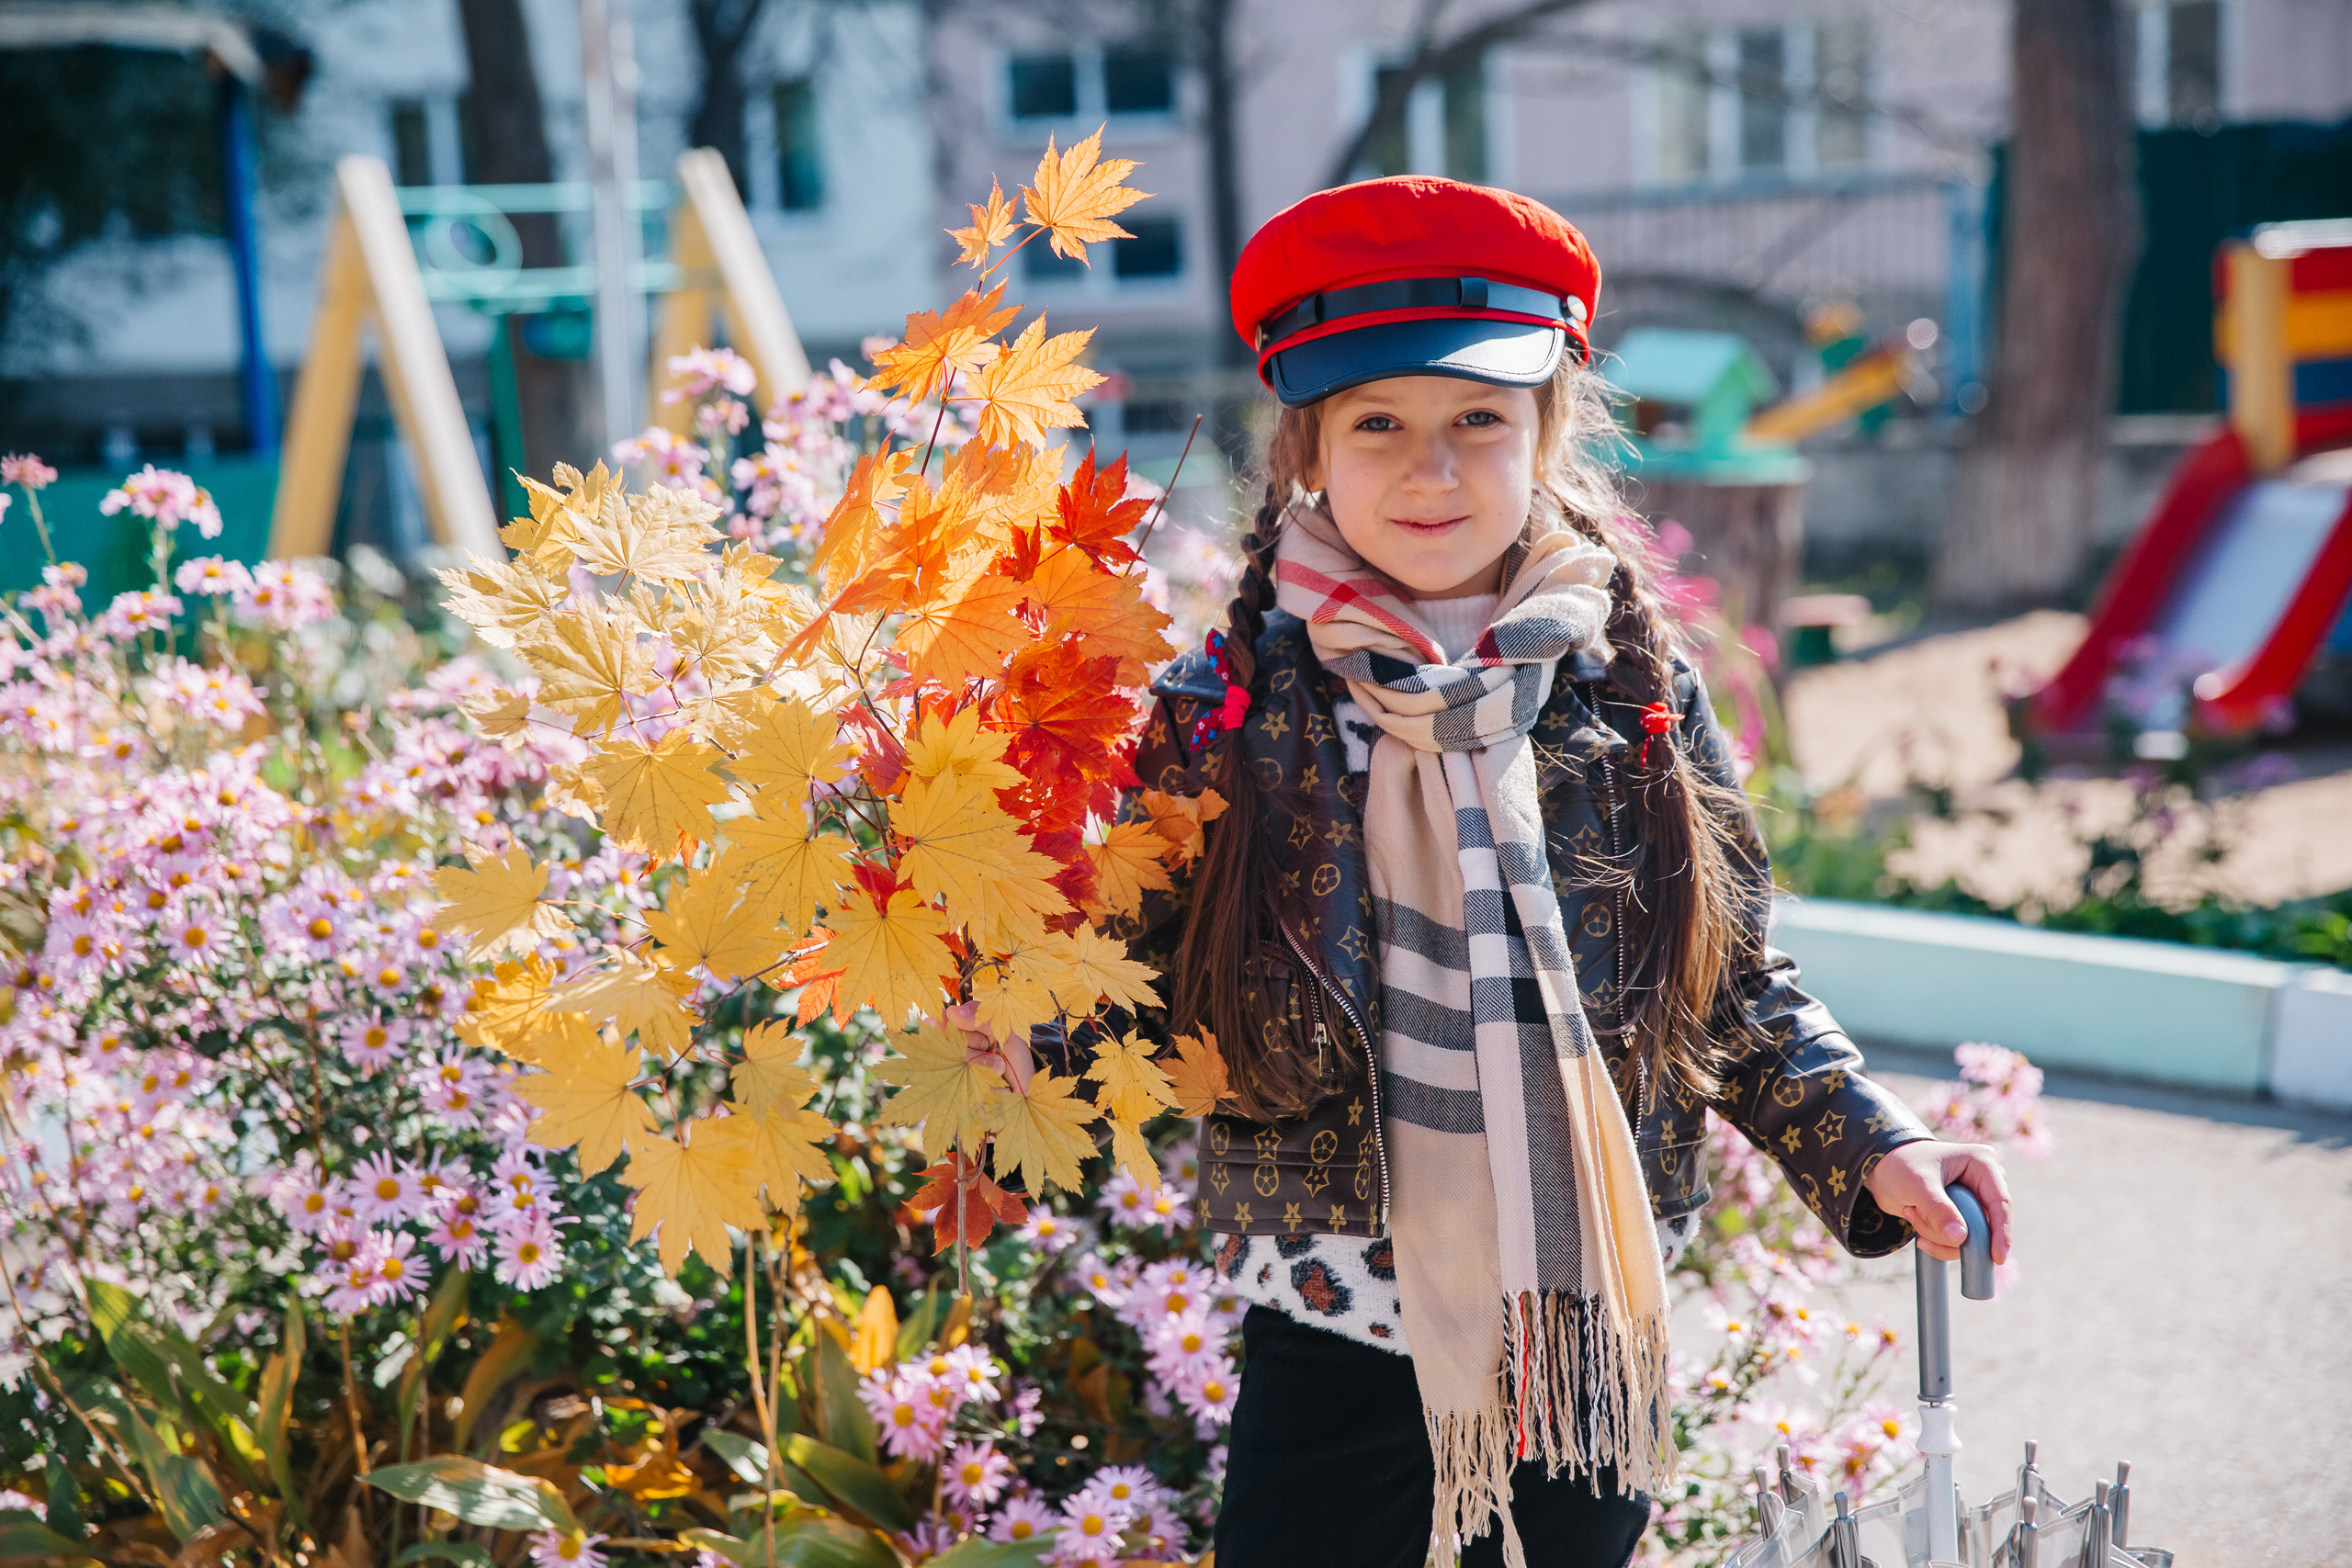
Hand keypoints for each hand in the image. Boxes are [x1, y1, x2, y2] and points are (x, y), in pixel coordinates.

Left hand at [1861, 1140, 2012, 1264]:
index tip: (1997, 1258)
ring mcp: (1975, 1202)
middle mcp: (1985, 1183)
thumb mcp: (1917, 1184)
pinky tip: (1914, 1221)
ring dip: (1936, 1233)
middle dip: (1947, 1229)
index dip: (2001, 1232)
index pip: (2000, 1203)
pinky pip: (1958, 1243)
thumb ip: (1938, 1210)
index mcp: (1983, 1164)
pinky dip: (1935, 1239)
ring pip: (1969, 1238)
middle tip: (1914, 1213)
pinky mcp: (1963, 1218)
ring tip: (1911, 1210)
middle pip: (1983, 1225)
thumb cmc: (1900, 1166)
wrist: (1880, 1172)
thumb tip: (1961, 1238)